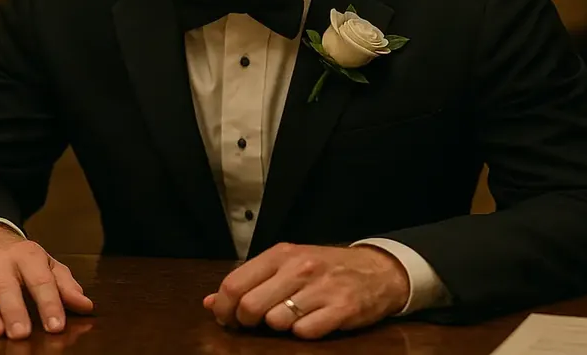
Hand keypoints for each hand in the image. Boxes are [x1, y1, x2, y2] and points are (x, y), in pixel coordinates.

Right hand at [0, 223, 93, 338]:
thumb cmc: (21, 261)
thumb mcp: (46, 266)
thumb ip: (64, 285)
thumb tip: (86, 306)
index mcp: (26, 254)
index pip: (40, 280)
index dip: (49, 303)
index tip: (56, 326)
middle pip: (5, 285)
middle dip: (14, 310)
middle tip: (21, 333)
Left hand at [203, 243, 409, 339]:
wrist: (377, 270)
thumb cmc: (325, 268)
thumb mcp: (286, 265)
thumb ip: (249, 281)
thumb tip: (209, 302)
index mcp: (281, 254)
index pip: (235, 283)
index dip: (224, 307)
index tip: (227, 318)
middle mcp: (299, 267)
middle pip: (251, 306)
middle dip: (247, 322)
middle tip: (255, 324)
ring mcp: (321, 288)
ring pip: (276, 322)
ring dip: (277, 327)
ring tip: (288, 319)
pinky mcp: (341, 309)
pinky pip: (305, 332)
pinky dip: (303, 333)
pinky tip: (311, 322)